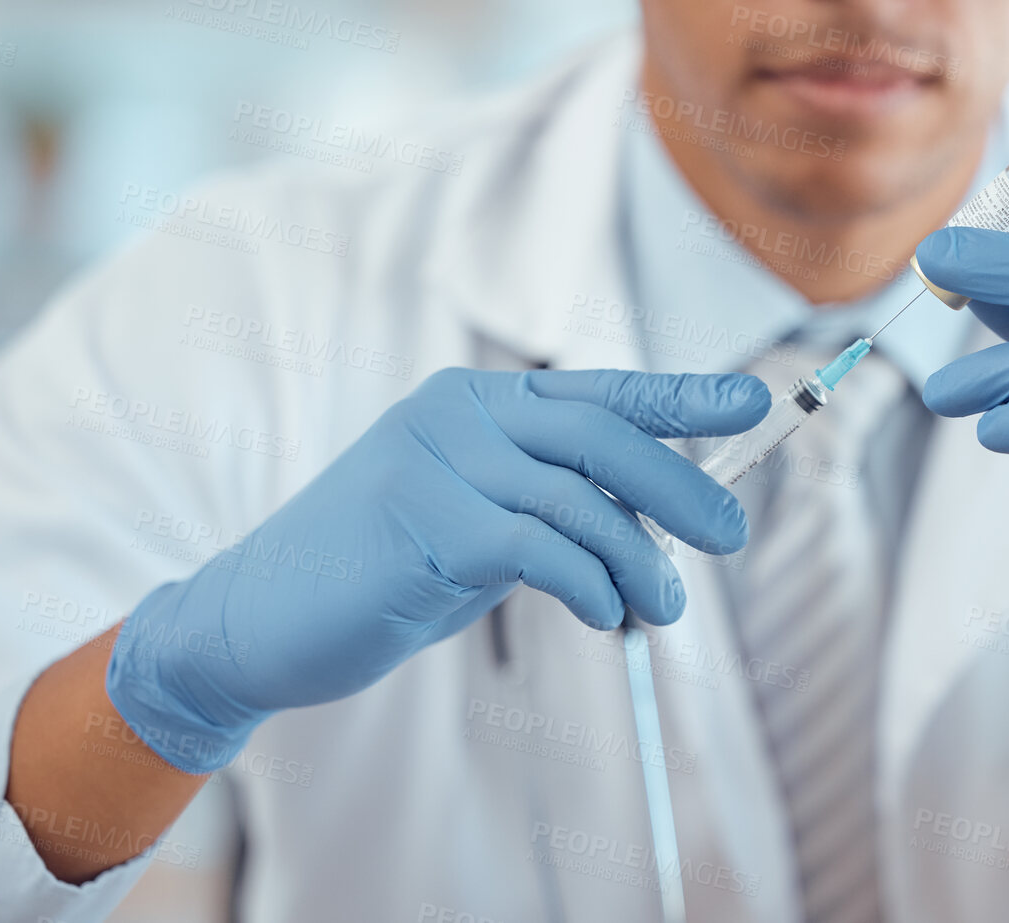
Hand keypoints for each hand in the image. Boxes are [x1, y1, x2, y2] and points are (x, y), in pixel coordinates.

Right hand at [105, 367, 768, 772]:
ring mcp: (434, 463)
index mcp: (475, 401)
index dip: (681, 393)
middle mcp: (457, 414)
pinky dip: (589, 585)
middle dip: (680, 484)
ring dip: (639, 560)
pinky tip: (604, 614)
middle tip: (731, 535)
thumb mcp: (474, 521)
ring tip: (665, 609)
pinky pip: (539, 549)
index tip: (754, 400)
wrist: (255, 619)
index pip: (599, 389)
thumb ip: (547, 503)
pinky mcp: (421, 524)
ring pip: (579, 500)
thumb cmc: (381, 571)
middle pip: (602, 434)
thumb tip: (656, 520)